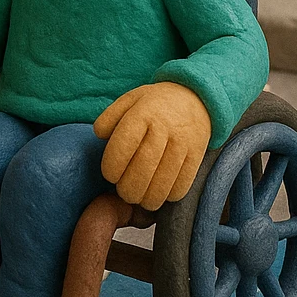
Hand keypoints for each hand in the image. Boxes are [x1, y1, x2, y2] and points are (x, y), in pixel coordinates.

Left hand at [94, 82, 211, 210]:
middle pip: (142, 168)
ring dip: (147, 198)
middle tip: (123, 192)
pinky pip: (181, 185)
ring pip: (162, 182)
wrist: (195, 97)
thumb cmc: (154, 105)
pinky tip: (158, 193)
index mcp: (143, 112)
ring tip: (139, 197)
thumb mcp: (129, 100)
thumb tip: (99, 135)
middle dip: (128, 188)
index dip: (112, 167)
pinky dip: (167, 196)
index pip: (123, 146)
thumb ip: (109, 117)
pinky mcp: (197, 155)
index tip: (110, 175)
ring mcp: (183, 142)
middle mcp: (164, 127)